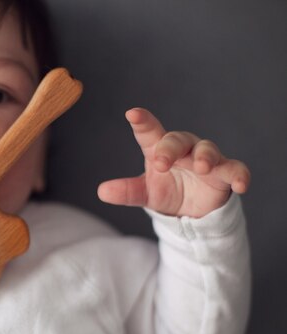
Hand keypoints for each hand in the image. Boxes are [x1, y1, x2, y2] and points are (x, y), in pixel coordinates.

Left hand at [97, 108, 250, 217]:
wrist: (191, 210)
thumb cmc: (166, 190)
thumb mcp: (145, 193)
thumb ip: (126, 191)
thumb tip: (102, 191)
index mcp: (159, 149)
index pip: (149, 131)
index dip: (142, 121)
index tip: (132, 113)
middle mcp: (184, 149)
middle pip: (178, 140)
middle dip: (170, 149)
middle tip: (161, 163)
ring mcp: (206, 159)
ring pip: (207, 150)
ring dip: (204, 156)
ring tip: (200, 167)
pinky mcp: (225, 174)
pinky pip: (236, 170)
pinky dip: (239, 175)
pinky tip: (240, 185)